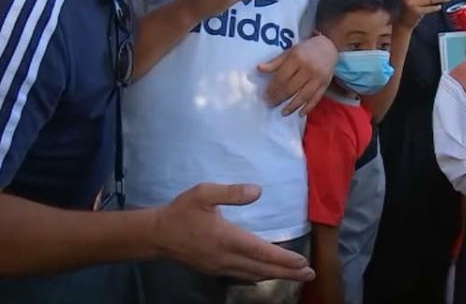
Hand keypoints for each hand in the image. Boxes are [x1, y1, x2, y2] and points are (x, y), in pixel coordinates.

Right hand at [152, 183, 314, 281]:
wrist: (156, 235)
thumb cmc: (181, 212)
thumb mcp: (204, 193)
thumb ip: (231, 192)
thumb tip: (258, 190)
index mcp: (228, 239)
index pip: (262, 252)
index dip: (284, 259)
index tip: (303, 263)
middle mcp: (227, 257)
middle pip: (263, 269)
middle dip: (288, 273)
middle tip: (309, 275)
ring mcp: (220, 267)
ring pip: (253, 276)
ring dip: (275, 276)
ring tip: (294, 275)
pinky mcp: (214, 270)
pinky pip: (242, 276)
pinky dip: (258, 276)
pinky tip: (265, 274)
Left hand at [258, 34, 336, 115]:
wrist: (329, 46)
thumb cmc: (306, 50)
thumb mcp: (289, 52)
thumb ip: (275, 62)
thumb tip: (259, 69)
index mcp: (297, 58)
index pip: (282, 77)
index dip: (272, 88)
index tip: (265, 95)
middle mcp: (308, 69)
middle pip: (291, 88)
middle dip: (279, 98)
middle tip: (271, 105)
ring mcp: (318, 78)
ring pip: (303, 96)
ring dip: (292, 106)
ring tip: (283, 113)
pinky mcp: (325, 84)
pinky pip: (316, 98)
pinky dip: (308, 107)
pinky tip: (300, 114)